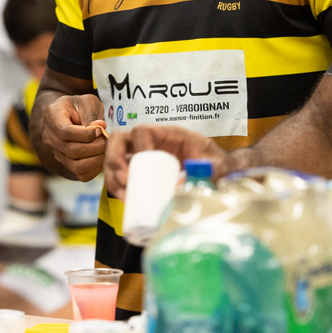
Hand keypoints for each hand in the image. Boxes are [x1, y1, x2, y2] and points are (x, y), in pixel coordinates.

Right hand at [38, 93, 105, 180]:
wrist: (71, 114)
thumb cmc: (79, 106)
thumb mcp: (87, 102)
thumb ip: (91, 115)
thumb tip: (98, 129)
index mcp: (52, 116)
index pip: (65, 132)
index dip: (85, 134)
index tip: (100, 130)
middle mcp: (49, 137)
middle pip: (71, 150)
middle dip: (95, 146)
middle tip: (107, 140)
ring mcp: (56, 152)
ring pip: (76, 166)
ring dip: (96, 159)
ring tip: (105, 148)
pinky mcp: (66, 164)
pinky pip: (82, 174)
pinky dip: (96, 168)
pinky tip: (101, 156)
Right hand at [104, 124, 228, 196]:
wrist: (218, 172)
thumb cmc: (216, 163)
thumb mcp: (216, 164)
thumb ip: (206, 171)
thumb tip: (179, 183)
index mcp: (167, 134)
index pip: (141, 131)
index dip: (138, 147)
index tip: (143, 165)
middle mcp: (149, 142)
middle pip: (118, 141)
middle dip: (114, 161)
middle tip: (125, 182)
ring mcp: (141, 156)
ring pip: (113, 158)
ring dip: (113, 177)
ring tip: (124, 197)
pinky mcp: (139, 172)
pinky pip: (119, 176)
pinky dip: (117, 188)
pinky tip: (126, 201)